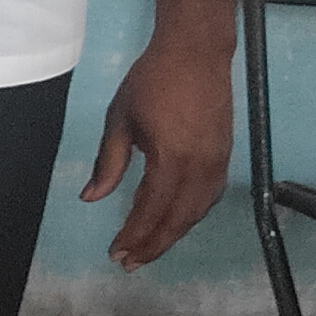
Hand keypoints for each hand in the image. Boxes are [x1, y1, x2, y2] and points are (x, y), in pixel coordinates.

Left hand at [82, 37, 233, 268]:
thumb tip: (91, 198)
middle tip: (130, 263)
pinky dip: (191, 216)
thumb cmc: (152, 81)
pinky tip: (176, 221)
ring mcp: (218, 164)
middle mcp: (200, 168)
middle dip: (153, 244)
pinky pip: (209, 197)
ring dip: (173, 234)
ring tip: (149, 249)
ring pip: (196, 212)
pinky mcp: (225, 157)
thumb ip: (109, 162)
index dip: (134, 235)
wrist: (196, 52)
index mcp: (171, 160)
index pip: (151, 210)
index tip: (117, 253)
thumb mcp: (120, 119)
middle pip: (177, 220)